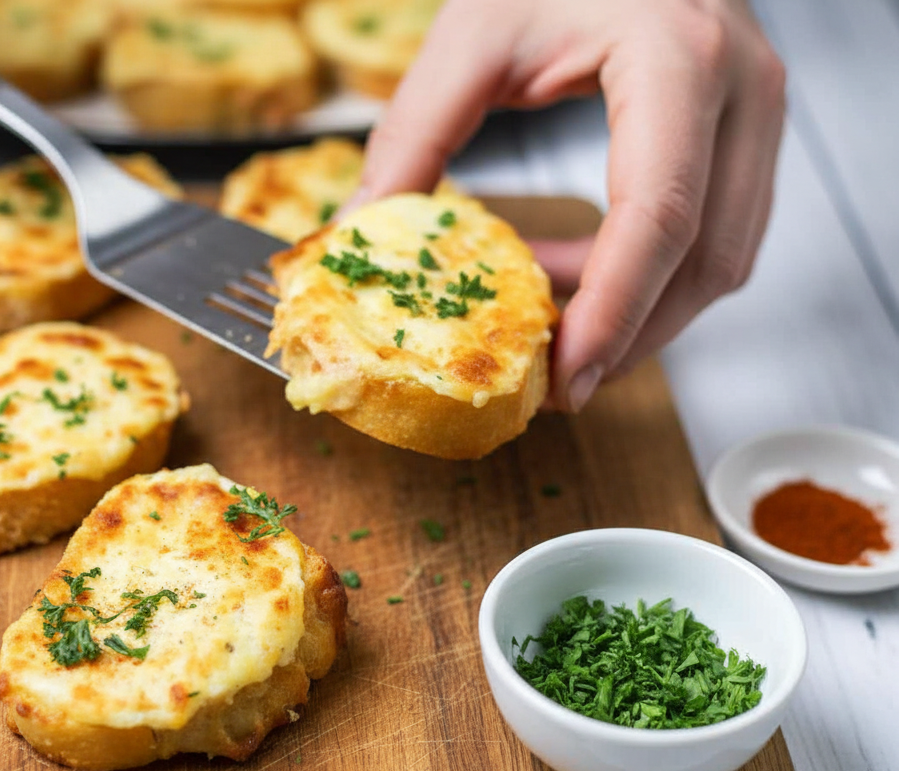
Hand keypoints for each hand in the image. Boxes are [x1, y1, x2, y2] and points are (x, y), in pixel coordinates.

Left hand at [352, 0, 785, 410]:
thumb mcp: (474, 31)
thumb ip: (417, 130)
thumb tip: (367, 227)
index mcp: (677, 59)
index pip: (659, 215)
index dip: (614, 311)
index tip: (567, 376)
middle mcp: (740, 91)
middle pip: (706, 259)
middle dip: (630, 336)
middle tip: (554, 383)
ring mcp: (756, 113)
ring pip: (722, 259)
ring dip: (640, 313)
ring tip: (553, 335)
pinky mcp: (745, 132)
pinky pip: (715, 232)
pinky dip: (648, 276)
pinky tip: (574, 278)